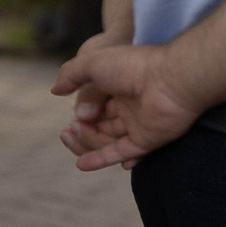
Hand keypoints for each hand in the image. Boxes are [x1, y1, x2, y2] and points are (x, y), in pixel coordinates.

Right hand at [52, 40, 200, 170]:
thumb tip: (55, 90)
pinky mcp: (148, 139)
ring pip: (107, 140)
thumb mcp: (92, 62)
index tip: (70, 117)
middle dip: (80, 131)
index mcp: (119, 88)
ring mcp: (140, 124)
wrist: (171, 78)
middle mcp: (130, 107)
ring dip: (86, 142)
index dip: (79, 115)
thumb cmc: (133, 65)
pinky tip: (82, 164)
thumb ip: (71, 74)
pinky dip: (102, 159)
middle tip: (68, 130)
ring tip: (73, 134)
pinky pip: (123, 153)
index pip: (94, 108)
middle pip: (99, 126)